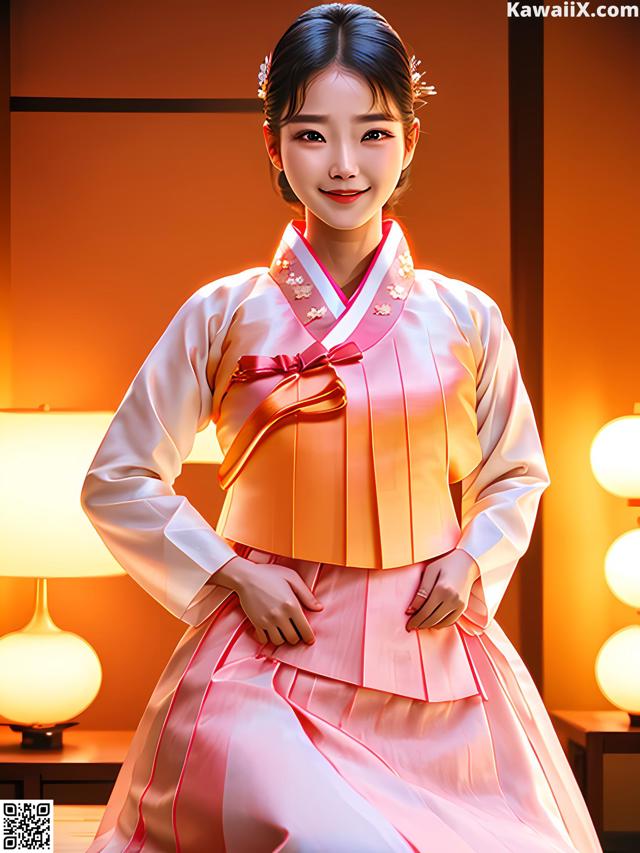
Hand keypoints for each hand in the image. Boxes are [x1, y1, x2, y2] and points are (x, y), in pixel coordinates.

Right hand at [208, 555, 323, 645]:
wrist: (246, 576)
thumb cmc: (270, 574)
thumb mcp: (292, 578)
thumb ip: (307, 595)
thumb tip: (319, 608)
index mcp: (291, 605)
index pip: (304, 629)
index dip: (309, 637)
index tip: (310, 639)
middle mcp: (279, 616)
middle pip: (292, 638)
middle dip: (296, 637)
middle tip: (296, 631)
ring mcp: (266, 621)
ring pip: (279, 641)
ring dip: (283, 638)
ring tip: (283, 630)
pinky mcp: (256, 623)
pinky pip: (264, 639)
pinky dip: (268, 638)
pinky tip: (271, 630)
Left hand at [405, 548, 479, 630]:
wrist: (467, 562)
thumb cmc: (445, 563)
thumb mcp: (430, 571)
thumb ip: (421, 591)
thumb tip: (411, 610)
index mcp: (442, 589)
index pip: (425, 612)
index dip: (415, 620)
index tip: (408, 625)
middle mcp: (452, 599)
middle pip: (433, 619)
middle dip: (420, 624)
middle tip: (411, 626)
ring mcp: (459, 605)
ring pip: (442, 623)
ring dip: (430, 626)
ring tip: (420, 624)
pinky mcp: (463, 607)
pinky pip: (450, 621)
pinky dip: (440, 624)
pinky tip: (432, 622)